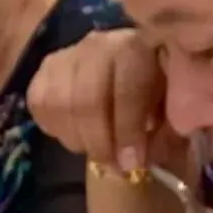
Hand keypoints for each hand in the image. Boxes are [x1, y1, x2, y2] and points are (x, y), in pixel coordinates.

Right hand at [27, 26, 166, 172]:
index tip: (132, 164)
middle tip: (111, 168)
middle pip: (86, 100)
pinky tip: (75, 136)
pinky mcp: (45, 69)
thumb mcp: (173, 105)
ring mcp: (66, 55)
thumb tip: (139, 157)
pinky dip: (56, 128)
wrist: (133, 65)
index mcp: (138, 48)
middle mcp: (98, 45)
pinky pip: (40, 105)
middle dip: (99, 143)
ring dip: (76, 139)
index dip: (127, 132)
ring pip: (57, 104)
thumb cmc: (158, 88)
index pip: (126, 91)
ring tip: (94, 152)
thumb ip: (164, 128)